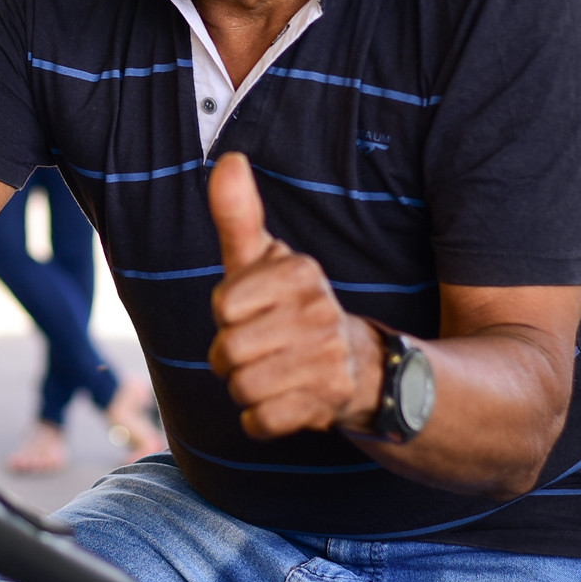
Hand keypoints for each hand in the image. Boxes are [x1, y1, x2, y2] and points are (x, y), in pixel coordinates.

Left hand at [206, 152, 382, 438]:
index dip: (227, 315)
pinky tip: (283, 402)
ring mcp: (328, 359)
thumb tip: (228, 159)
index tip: (254, 311)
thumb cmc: (289, 306)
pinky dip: (260, 420)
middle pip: (227, 351)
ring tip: (274, 373)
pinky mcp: (328, 403)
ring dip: (245, 388)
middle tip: (261, 348)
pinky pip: (259, 422)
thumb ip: (238, 215)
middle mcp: (319, 311)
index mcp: (301, 271)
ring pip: (241, 388)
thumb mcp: (263, 260)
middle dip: (230, 358)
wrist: (357, 365)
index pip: (223, 305)